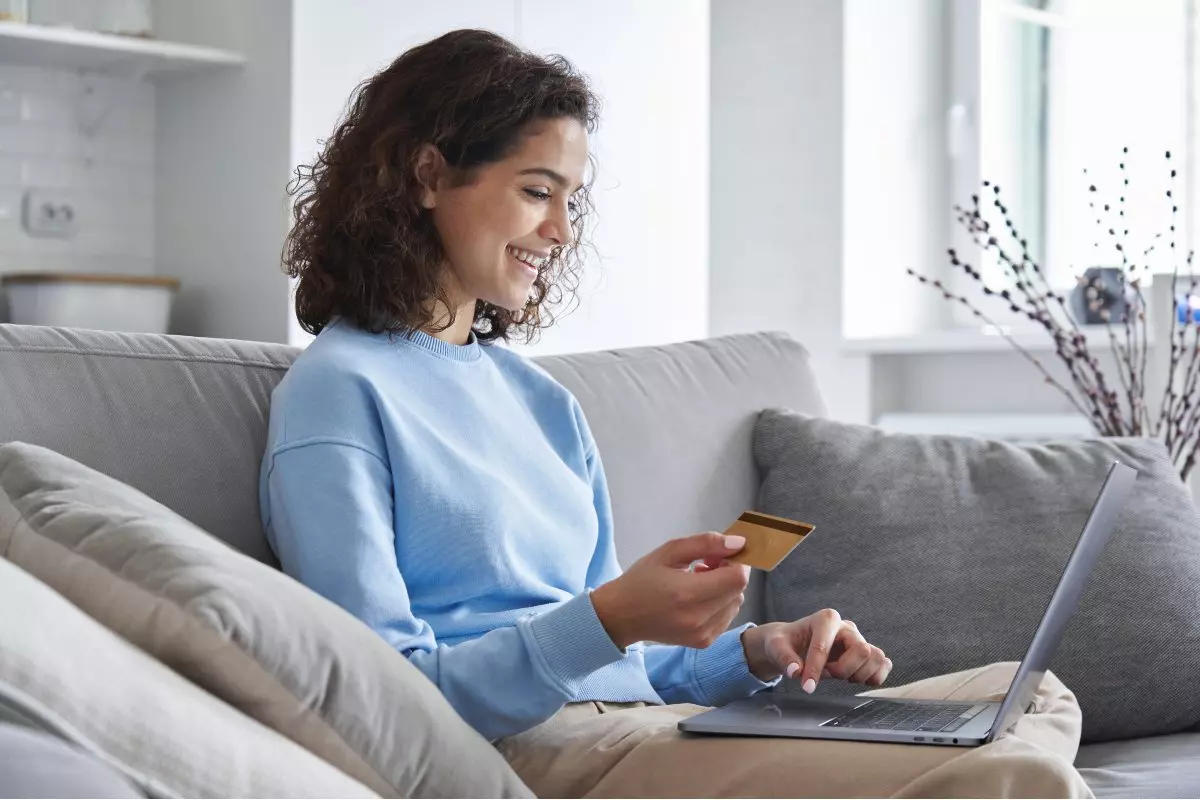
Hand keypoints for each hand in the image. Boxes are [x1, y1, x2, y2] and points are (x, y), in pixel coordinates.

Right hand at [591, 532, 749, 648]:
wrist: (621, 616)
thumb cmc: (642, 580)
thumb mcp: (669, 551)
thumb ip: (706, 543)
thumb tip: (739, 542)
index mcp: (688, 593)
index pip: (738, 577)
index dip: (735, 561)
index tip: (718, 555)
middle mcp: (699, 618)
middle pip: (739, 590)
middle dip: (729, 572)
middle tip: (705, 565)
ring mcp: (703, 634)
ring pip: (736, 603)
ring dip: (725, 589)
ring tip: (698, 582)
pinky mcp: (704, 642)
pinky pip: (727, 617)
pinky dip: (720, 604)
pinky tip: (698, 598)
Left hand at [740, 609, 891, 691]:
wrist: (792, 643)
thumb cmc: (785, 642)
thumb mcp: (775, 647)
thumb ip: (784, 658)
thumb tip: (796, 672)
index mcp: (825, 619)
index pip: (825, 646)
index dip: (816, 669)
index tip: (807, 687)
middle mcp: (846, 627)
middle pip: (862, 651)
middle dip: (844, 670)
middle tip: (828, 674)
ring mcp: (858, 639)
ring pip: (877, 657)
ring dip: (860, 674)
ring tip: (841, 676)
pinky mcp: (865, 653)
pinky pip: (884, 664)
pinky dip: (874, 677)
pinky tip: (855, 679)